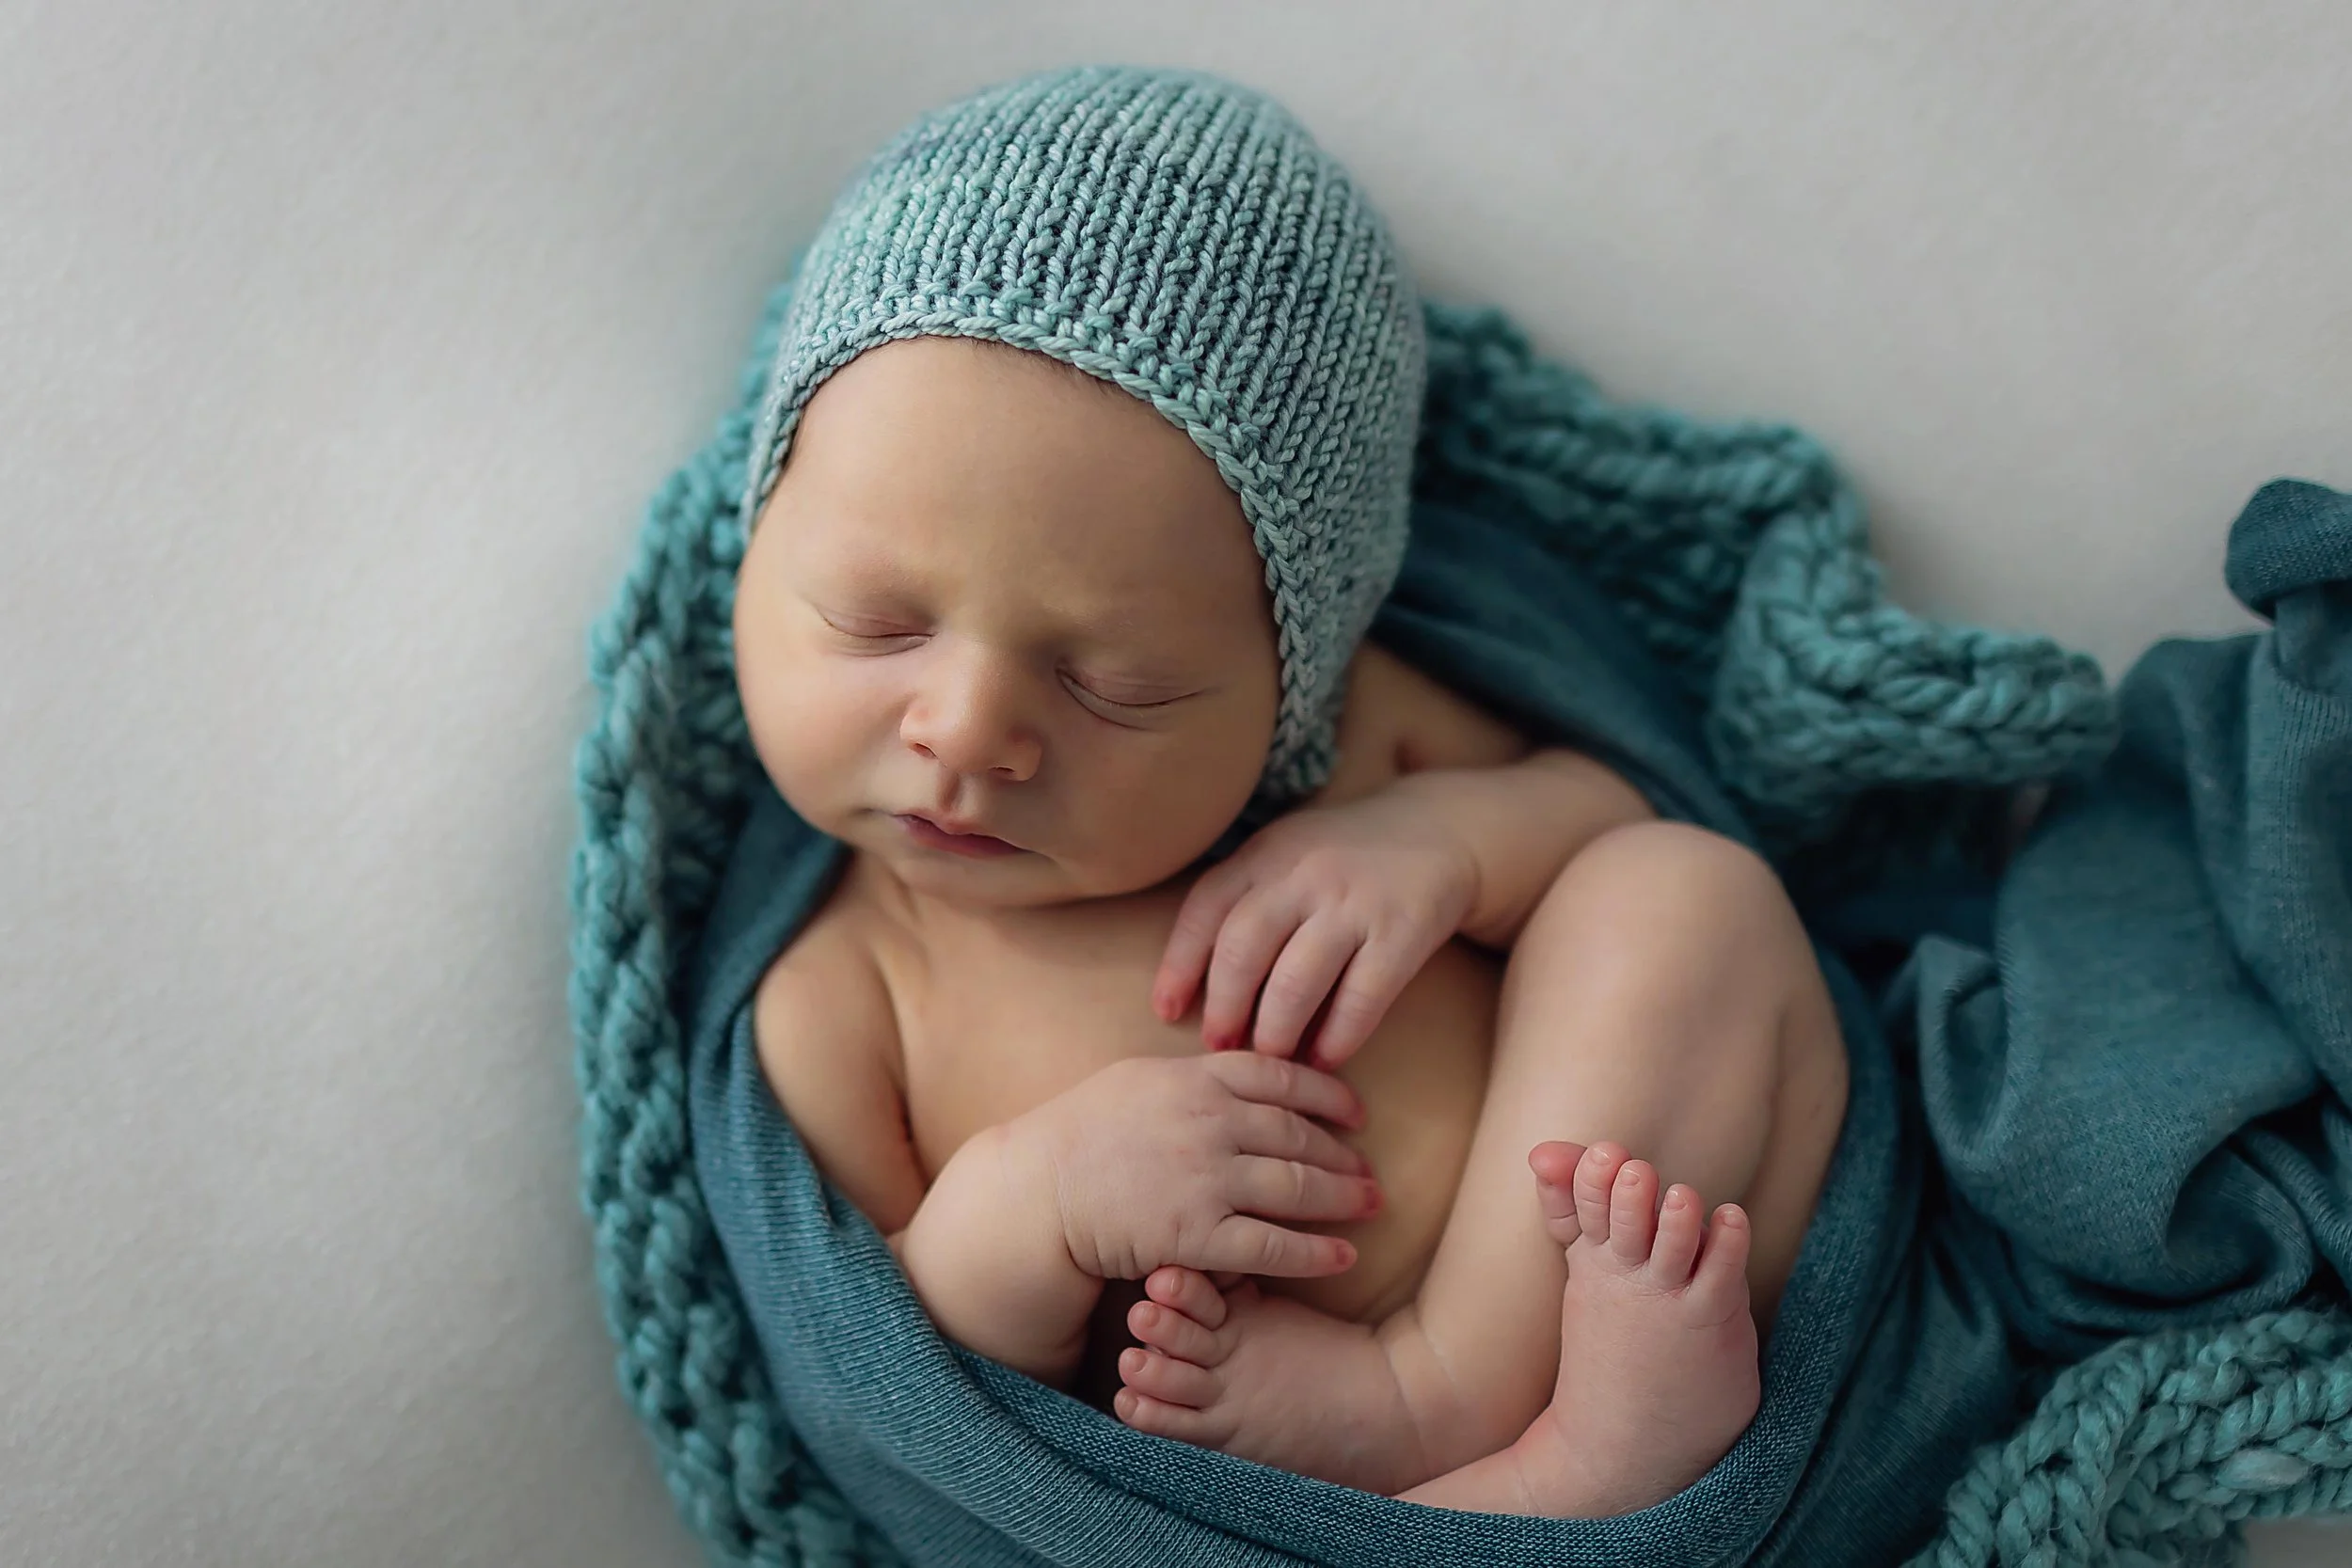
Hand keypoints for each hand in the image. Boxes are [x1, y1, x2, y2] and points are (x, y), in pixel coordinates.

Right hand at [1008, 1052, 1382, 1283]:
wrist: (1036, 1193)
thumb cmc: (1078, 1135)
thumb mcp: (1135, 1080)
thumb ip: (1192, 1077)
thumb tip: (1239, 1070)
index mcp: (1195, 1078)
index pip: (1281, 1076)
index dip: (1327, 1095)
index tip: (1355, 1112)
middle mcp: (1209, 1122)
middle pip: (1299, 1134)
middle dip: (1343, 1153)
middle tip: (1370, 1170)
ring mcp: (1206, 1178)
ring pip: (1298, 1187)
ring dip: (1343, 1198)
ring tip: (1371, 1206)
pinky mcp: (1198, 1235)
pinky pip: (1273, 1245)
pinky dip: (1316, 1252)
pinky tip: (1344, 1257)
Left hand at [1150, 789, 1477, 1069]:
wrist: (1441, 829)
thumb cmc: (1345, 858)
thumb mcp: (1288, 854)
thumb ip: (1245, 898)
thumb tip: (1194, 986)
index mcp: (1267, 853)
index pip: (1206, 910)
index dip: (1180, 966)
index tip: (1167, 1011)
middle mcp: (1305, 873)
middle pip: (1244, 951)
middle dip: (1225, 1009)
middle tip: (1221, 1046)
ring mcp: (1355, 902)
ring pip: (1296, 982)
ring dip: (1276, 1033)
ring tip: (1271, 1059)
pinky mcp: (1403, 931)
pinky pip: (1360, 998)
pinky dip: (1337, 1037)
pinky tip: (1324, 1058)